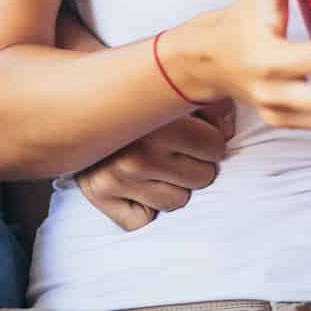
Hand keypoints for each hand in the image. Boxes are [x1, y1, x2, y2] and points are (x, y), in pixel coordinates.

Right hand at [76, 100, 234, 230]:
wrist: (80, 99)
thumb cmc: (140, 97)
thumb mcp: (178, 90)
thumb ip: (214, 103)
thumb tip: (229, 130)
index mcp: (158, 122)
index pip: (216, 148)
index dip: (210, 139)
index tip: (194, 130)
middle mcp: (136, 154)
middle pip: (203, 177)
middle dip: (194, 162)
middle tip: (174, 146)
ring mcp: (116, 178)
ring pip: (178, 201)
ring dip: (172, 184)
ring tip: (156, 161)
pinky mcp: (99, 195)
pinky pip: (142, 220)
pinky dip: (143, 205)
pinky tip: (136, 181)